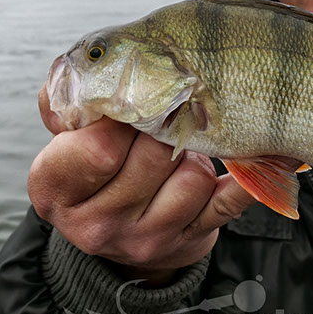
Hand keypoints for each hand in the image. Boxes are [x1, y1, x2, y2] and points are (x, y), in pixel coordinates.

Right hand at [29, 83, 257, 285]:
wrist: (119, 231)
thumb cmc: (95, 165)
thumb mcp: (66, 136)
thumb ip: (65, 101)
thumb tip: (86, 71)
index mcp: (54, 190)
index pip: (99, 147)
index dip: (122, 116)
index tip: (131, 102)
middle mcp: (95, 225)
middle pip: (153, 157)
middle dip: (164, 129)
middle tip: (164, 118)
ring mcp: (145, 240)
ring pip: (193, 179)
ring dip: (194, 156)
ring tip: (179, 151)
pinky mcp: (188, 242)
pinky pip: (229, 202)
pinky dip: (246, 179)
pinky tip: (258, 157)